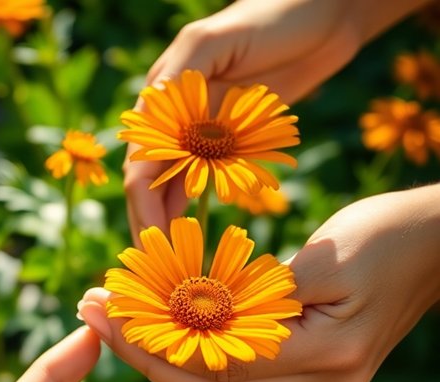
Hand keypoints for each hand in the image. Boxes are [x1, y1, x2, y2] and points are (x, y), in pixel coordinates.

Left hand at [81, 186, 439, 381]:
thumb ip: (260, 295)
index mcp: (327, 356)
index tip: (103, 310)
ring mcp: (319, 371)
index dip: (153, 343)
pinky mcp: (315, 355)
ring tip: (107, 310)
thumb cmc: (393, 231)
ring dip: (163, 346)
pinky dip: (198, 341)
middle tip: (88, 309)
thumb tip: (194, 316)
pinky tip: (157, 317)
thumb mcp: (326, 256)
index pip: (218, 366)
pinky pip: (243, 359)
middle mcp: (322, 377)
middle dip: (143, 349)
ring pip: (223, 376)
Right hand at [124, 0, 431, 235]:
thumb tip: (146, 113)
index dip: (142, 206)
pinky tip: (202, 234)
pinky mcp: (232, 138)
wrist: (327, 12)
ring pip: (176, 188)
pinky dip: (202, 208)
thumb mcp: (215, 38)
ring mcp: (203, 131)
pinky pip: (209, 181)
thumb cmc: (272, 16)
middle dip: (152, 224)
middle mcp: (176, 120)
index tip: (151, 243)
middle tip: (160, 269)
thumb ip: (179, 72)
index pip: (141, 164)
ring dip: (173, 223)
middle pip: (152, 184)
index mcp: (162, 99)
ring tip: (177, 262)